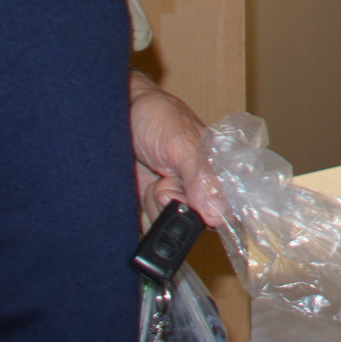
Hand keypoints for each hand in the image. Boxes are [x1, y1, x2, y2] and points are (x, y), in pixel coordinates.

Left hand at [130, 73, 225, 227]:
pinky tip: (137, 195)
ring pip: (165, 230)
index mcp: (217, 175)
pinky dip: (138, 217)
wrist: (118, 111)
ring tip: (150, 179)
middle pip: (190, 226)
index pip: (222, 214)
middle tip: (163, 178)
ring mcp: (172, 200)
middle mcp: (198, 192)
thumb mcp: (181, 142)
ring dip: (150, 208)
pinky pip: (147, 229)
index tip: (180, 193)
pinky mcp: (148, 208)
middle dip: (170, 206)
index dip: (201, 213)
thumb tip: (216, 215)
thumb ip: (200, 176)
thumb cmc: (156, 116)